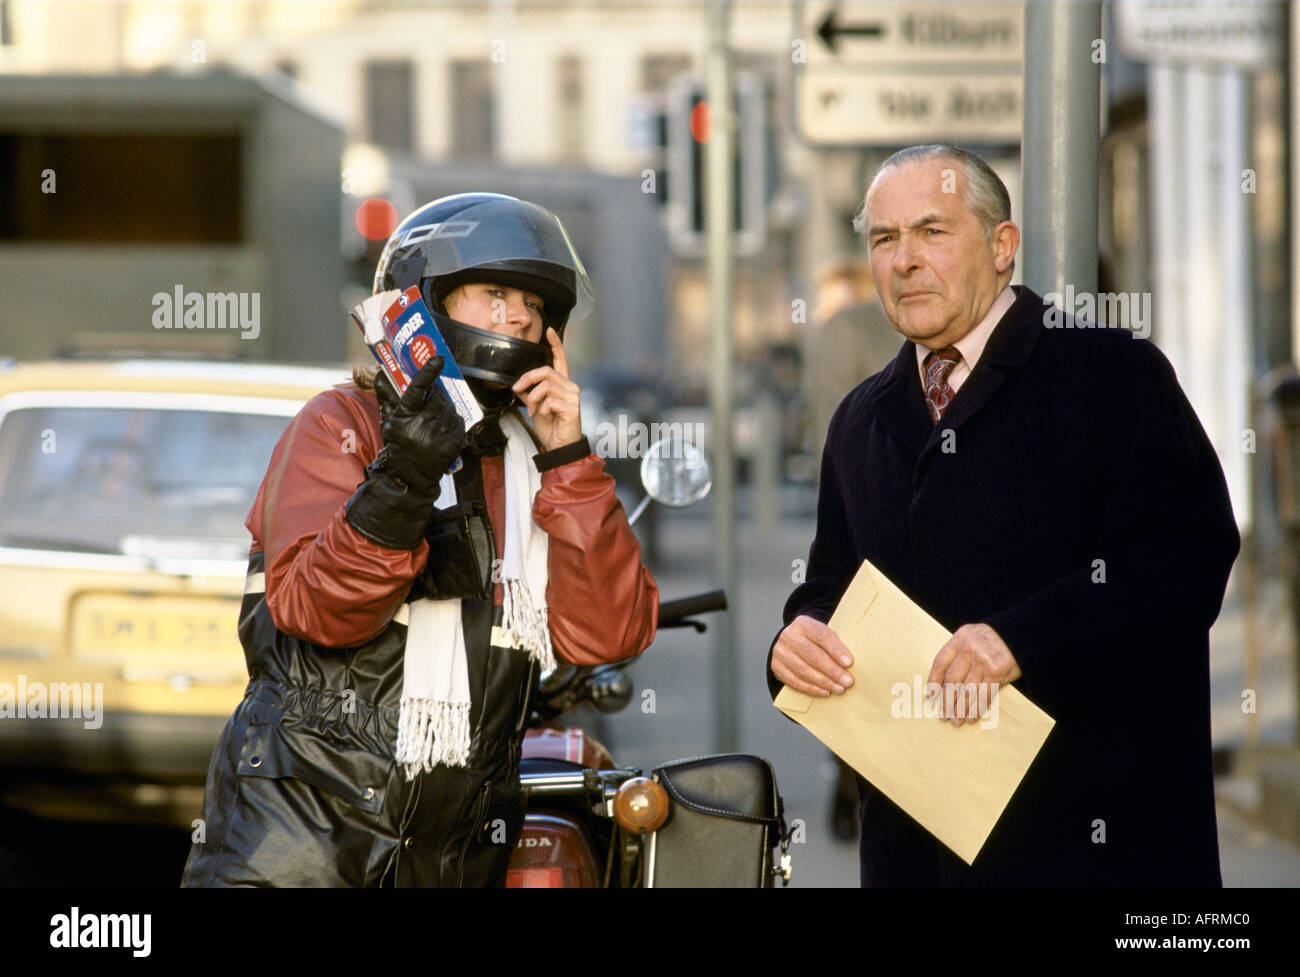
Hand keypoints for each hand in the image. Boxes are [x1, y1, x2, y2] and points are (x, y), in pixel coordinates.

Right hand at [373, 357, 465, 495]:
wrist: (409, 475)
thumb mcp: (388, 420)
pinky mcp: (454, 442)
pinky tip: (443, 427)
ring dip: (445, 407)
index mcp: (406, 414)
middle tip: (430, 399)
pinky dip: (453, 420)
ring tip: (435, 417)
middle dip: (436, 394)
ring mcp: (441, 433)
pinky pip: (459, 420)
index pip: (418, 387)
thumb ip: (386, 396)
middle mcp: (425, 423)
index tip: (438, 358)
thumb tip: (382, 372)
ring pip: (450, 406)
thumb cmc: (397, 444)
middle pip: (439, 395)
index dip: (428, 371)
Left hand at [512, 328, 582, 451]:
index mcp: (563, 384)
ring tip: (531, 410)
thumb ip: (529, 393)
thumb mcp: (535, 406)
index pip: (561, 359)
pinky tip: (544, 417)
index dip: (556, 344)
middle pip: (546, 371)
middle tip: (517, 389)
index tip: (549, 331)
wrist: (559, 446)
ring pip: (545, 386)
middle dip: (527, 378)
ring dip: (532, 399)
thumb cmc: (551, 426)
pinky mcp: (573, 408)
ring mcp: (573, 397)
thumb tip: (518, 385)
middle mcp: (571, 387)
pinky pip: (549, 401)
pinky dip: (541, 409)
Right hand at [771, 615, 854, 696]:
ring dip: (824, 682)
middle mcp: (789, 636)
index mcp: (803, 624)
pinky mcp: (776, 667)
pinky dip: (811, 688)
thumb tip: (851, 663)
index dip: (836, 649)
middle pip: (812, 655)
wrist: (792, 641)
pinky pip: (794, 681)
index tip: (849, 662)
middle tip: (848, 681)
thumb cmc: (815, 640)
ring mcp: (780, 652)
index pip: (821, 635)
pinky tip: (825, 691)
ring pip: (803, 670)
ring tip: (839, 688)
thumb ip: (835, 643)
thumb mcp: (824, 633)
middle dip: (832, 670)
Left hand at [926, 624, 1020, 725]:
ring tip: (955, 721)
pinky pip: (983, 695)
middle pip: (952, 680)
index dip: (934, 681)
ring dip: (960, 709)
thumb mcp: (972, 638)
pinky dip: (976, 709)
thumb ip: (959, 655)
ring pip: (966, 690)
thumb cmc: (993, 640)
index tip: (931, 696)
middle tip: (943, 715)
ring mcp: (983, 660)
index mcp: (960, 638)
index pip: (940, 662)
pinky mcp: (997, 672)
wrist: (1021, 635)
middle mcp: (969, 649)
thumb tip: (942, 685)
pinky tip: (970, 717)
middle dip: (946, 700)